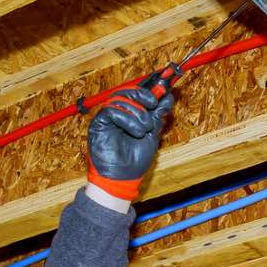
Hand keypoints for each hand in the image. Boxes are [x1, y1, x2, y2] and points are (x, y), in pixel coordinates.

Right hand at [86, 85, 174, 201]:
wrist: (124, 178)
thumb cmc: (135, 160)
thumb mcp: (152, 134)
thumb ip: (157, 116)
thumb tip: (168, 97)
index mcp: (130, 114)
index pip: (137, 93)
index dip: (150, 88)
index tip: (164, 88)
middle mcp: (117, 113)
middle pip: (127, 91)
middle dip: (143, 95)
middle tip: (153, 103)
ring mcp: (107, 118)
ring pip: (120, 98)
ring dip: (137, 111)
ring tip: (145, 128)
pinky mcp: (98, 124)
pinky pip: (111, 110)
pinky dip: (126, 118)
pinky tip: (136, 131)